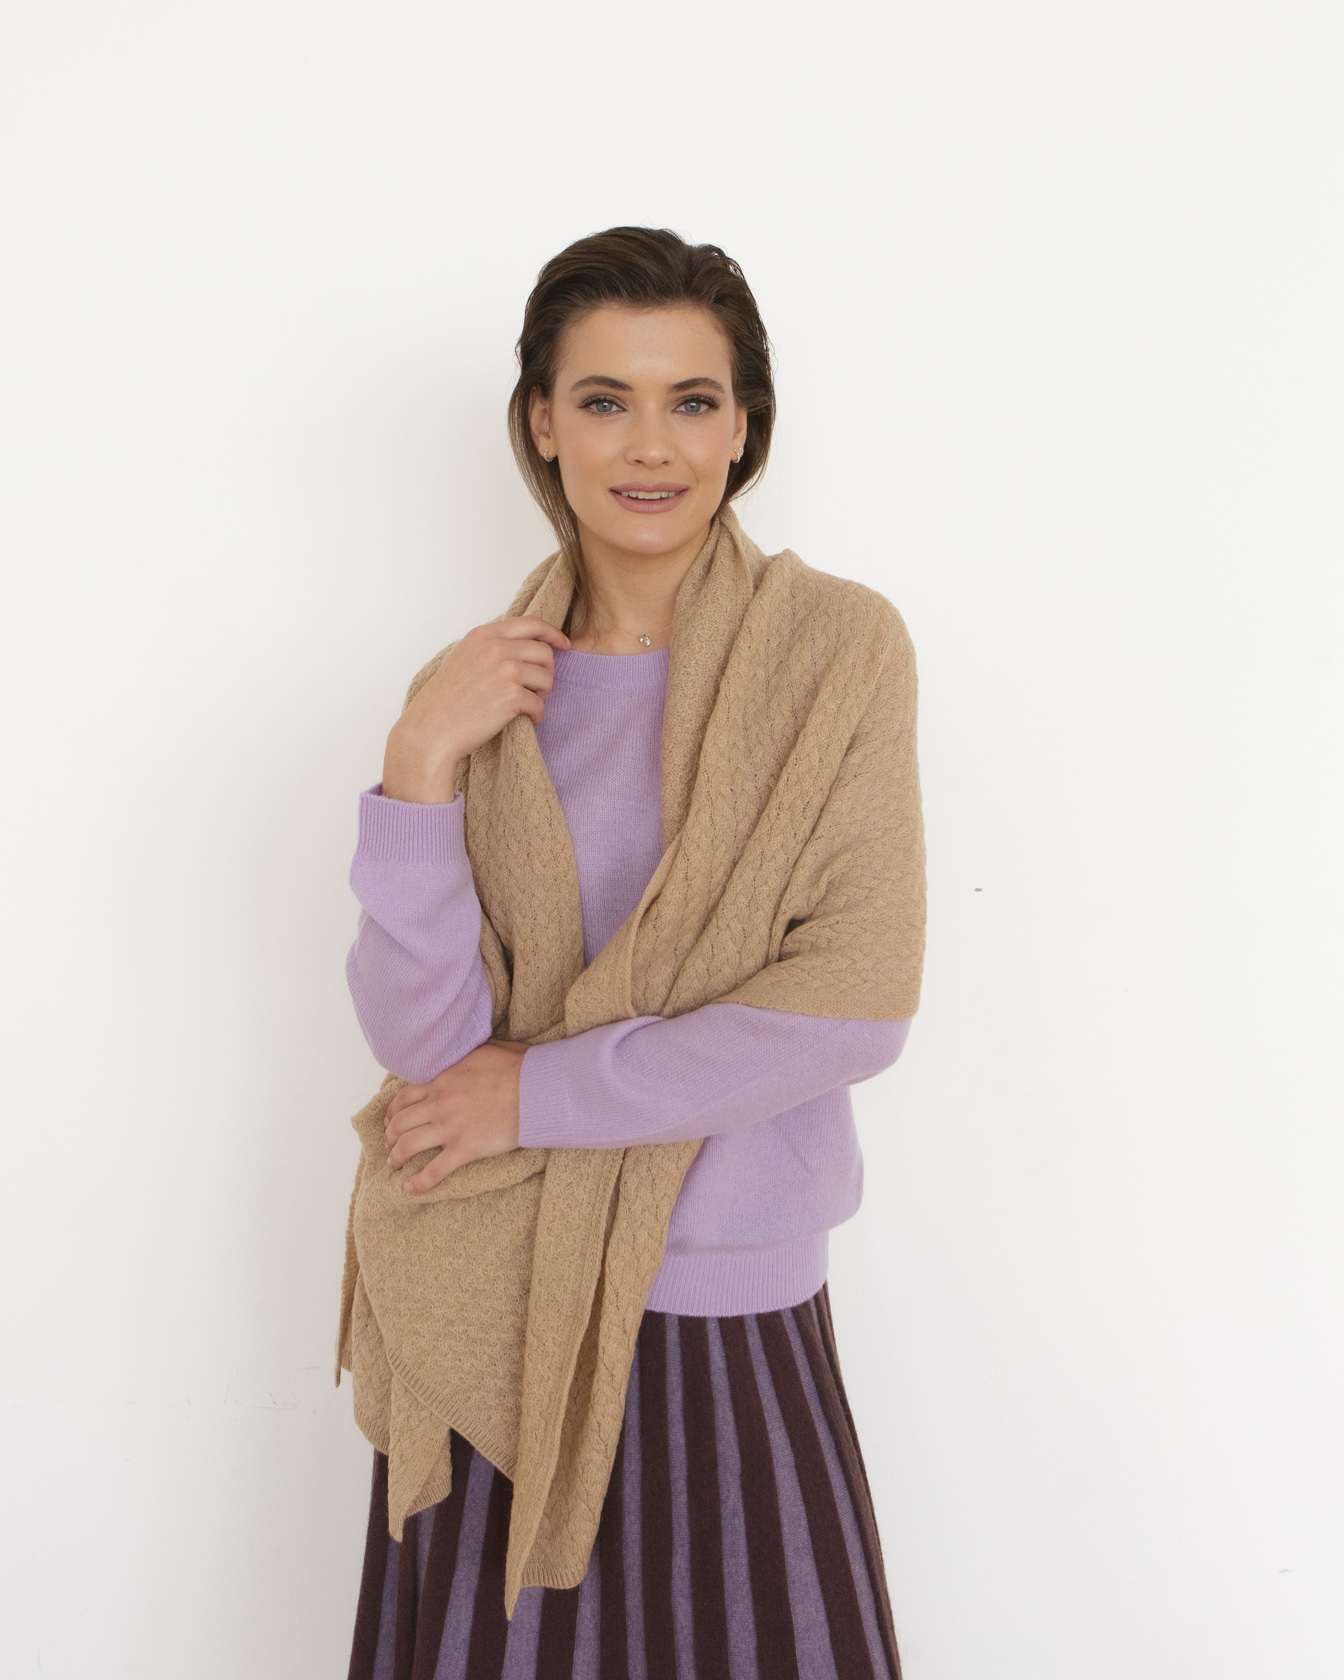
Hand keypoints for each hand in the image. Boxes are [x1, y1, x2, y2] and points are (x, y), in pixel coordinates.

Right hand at [382, 615, 570, 802]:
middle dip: (545, 672)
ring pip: (547, 677)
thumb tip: (527, 647)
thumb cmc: (445, 701)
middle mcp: (496, 647)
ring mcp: (505, 670)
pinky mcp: (512, 696)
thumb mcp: (465, 658)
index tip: (564, 644)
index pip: (531, 623)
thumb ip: (492, 647)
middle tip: (534, 690)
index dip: (553, 633)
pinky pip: (540, 704)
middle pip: (544, 652)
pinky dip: (536, 715)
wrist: (431, 730)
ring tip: (525, 706)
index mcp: (484, 634)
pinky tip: (525, 720)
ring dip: (542, 694)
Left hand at [383, 1039, 528, 1193]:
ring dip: (396, 1157)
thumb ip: (464, 1058)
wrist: (535, 1088)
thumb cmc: (517, 1066)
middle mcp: (439, 1104)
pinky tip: (409, 1189)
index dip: (392, 1111)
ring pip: (409, 1146)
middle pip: (400, 1123)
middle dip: (389, 1136)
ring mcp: (450, 1128)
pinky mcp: (465, 1149)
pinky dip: (419, 1182)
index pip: (405, 1097)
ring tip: (394, 1165)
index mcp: (442, 1080)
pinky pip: (435, 1170)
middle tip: (389, 1144)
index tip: (389, 1120)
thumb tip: (463, 1059)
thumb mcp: (484, 1051)